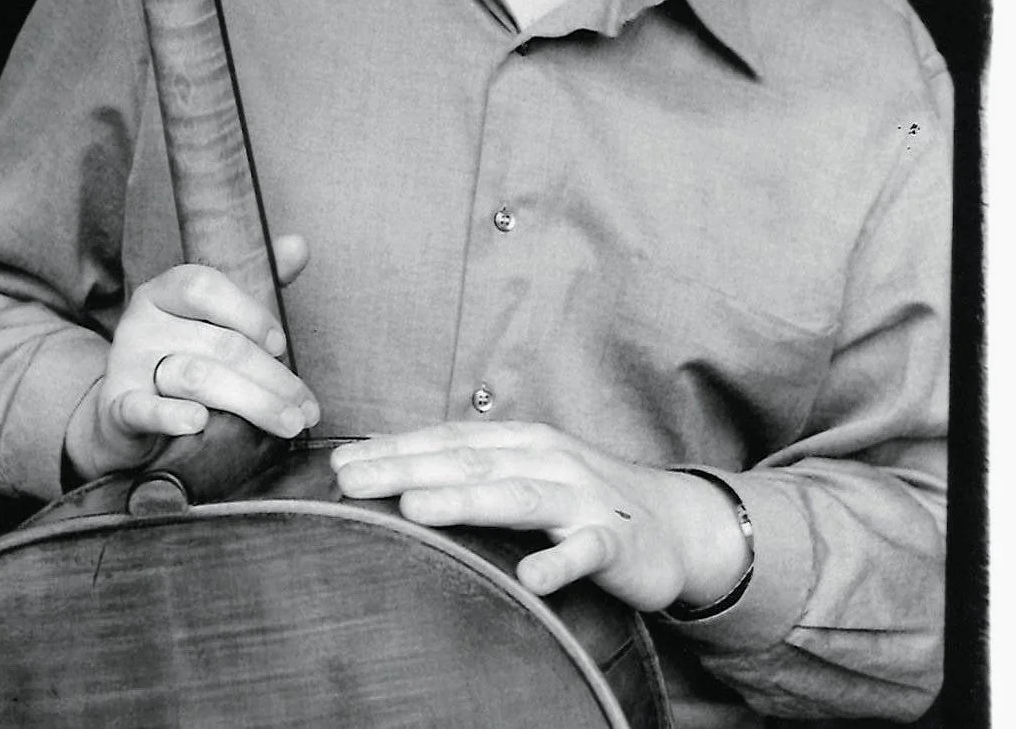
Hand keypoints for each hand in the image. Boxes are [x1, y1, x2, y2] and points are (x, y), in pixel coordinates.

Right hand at [64, 234, 318, 480]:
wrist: (123, 417)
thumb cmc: (183, 356)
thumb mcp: (216, 318)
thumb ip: (257, 284)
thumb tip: (298, 245)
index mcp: (165, 291)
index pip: (206, 287)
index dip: (250, 313)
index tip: (282, 345)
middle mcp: (143, 322)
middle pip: (218, 343)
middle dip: (272, 377)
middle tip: (306, 409)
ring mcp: (128, 365)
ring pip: (195, 377)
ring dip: (251, 402)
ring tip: (288, 424)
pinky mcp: (117, 409)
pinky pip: (142, 409)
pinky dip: (171, 416)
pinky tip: (198, 422)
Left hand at [330, 421, 749, 612]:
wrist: (676, 522)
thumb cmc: (584, 497)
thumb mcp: (527, 472)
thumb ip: (474, 470)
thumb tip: (398, 471)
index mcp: (521, 441)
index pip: (448, 440)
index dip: (394, 448)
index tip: (339, 462)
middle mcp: (547, 459)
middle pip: (469, 461)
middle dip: (407, 467)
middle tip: (350, 481)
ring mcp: (582, 498)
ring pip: (518, 496)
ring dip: (466, 499)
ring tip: (417, 507)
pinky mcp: (616, 541)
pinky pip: (586, 551)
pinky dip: (560, 561)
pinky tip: (534, 576)